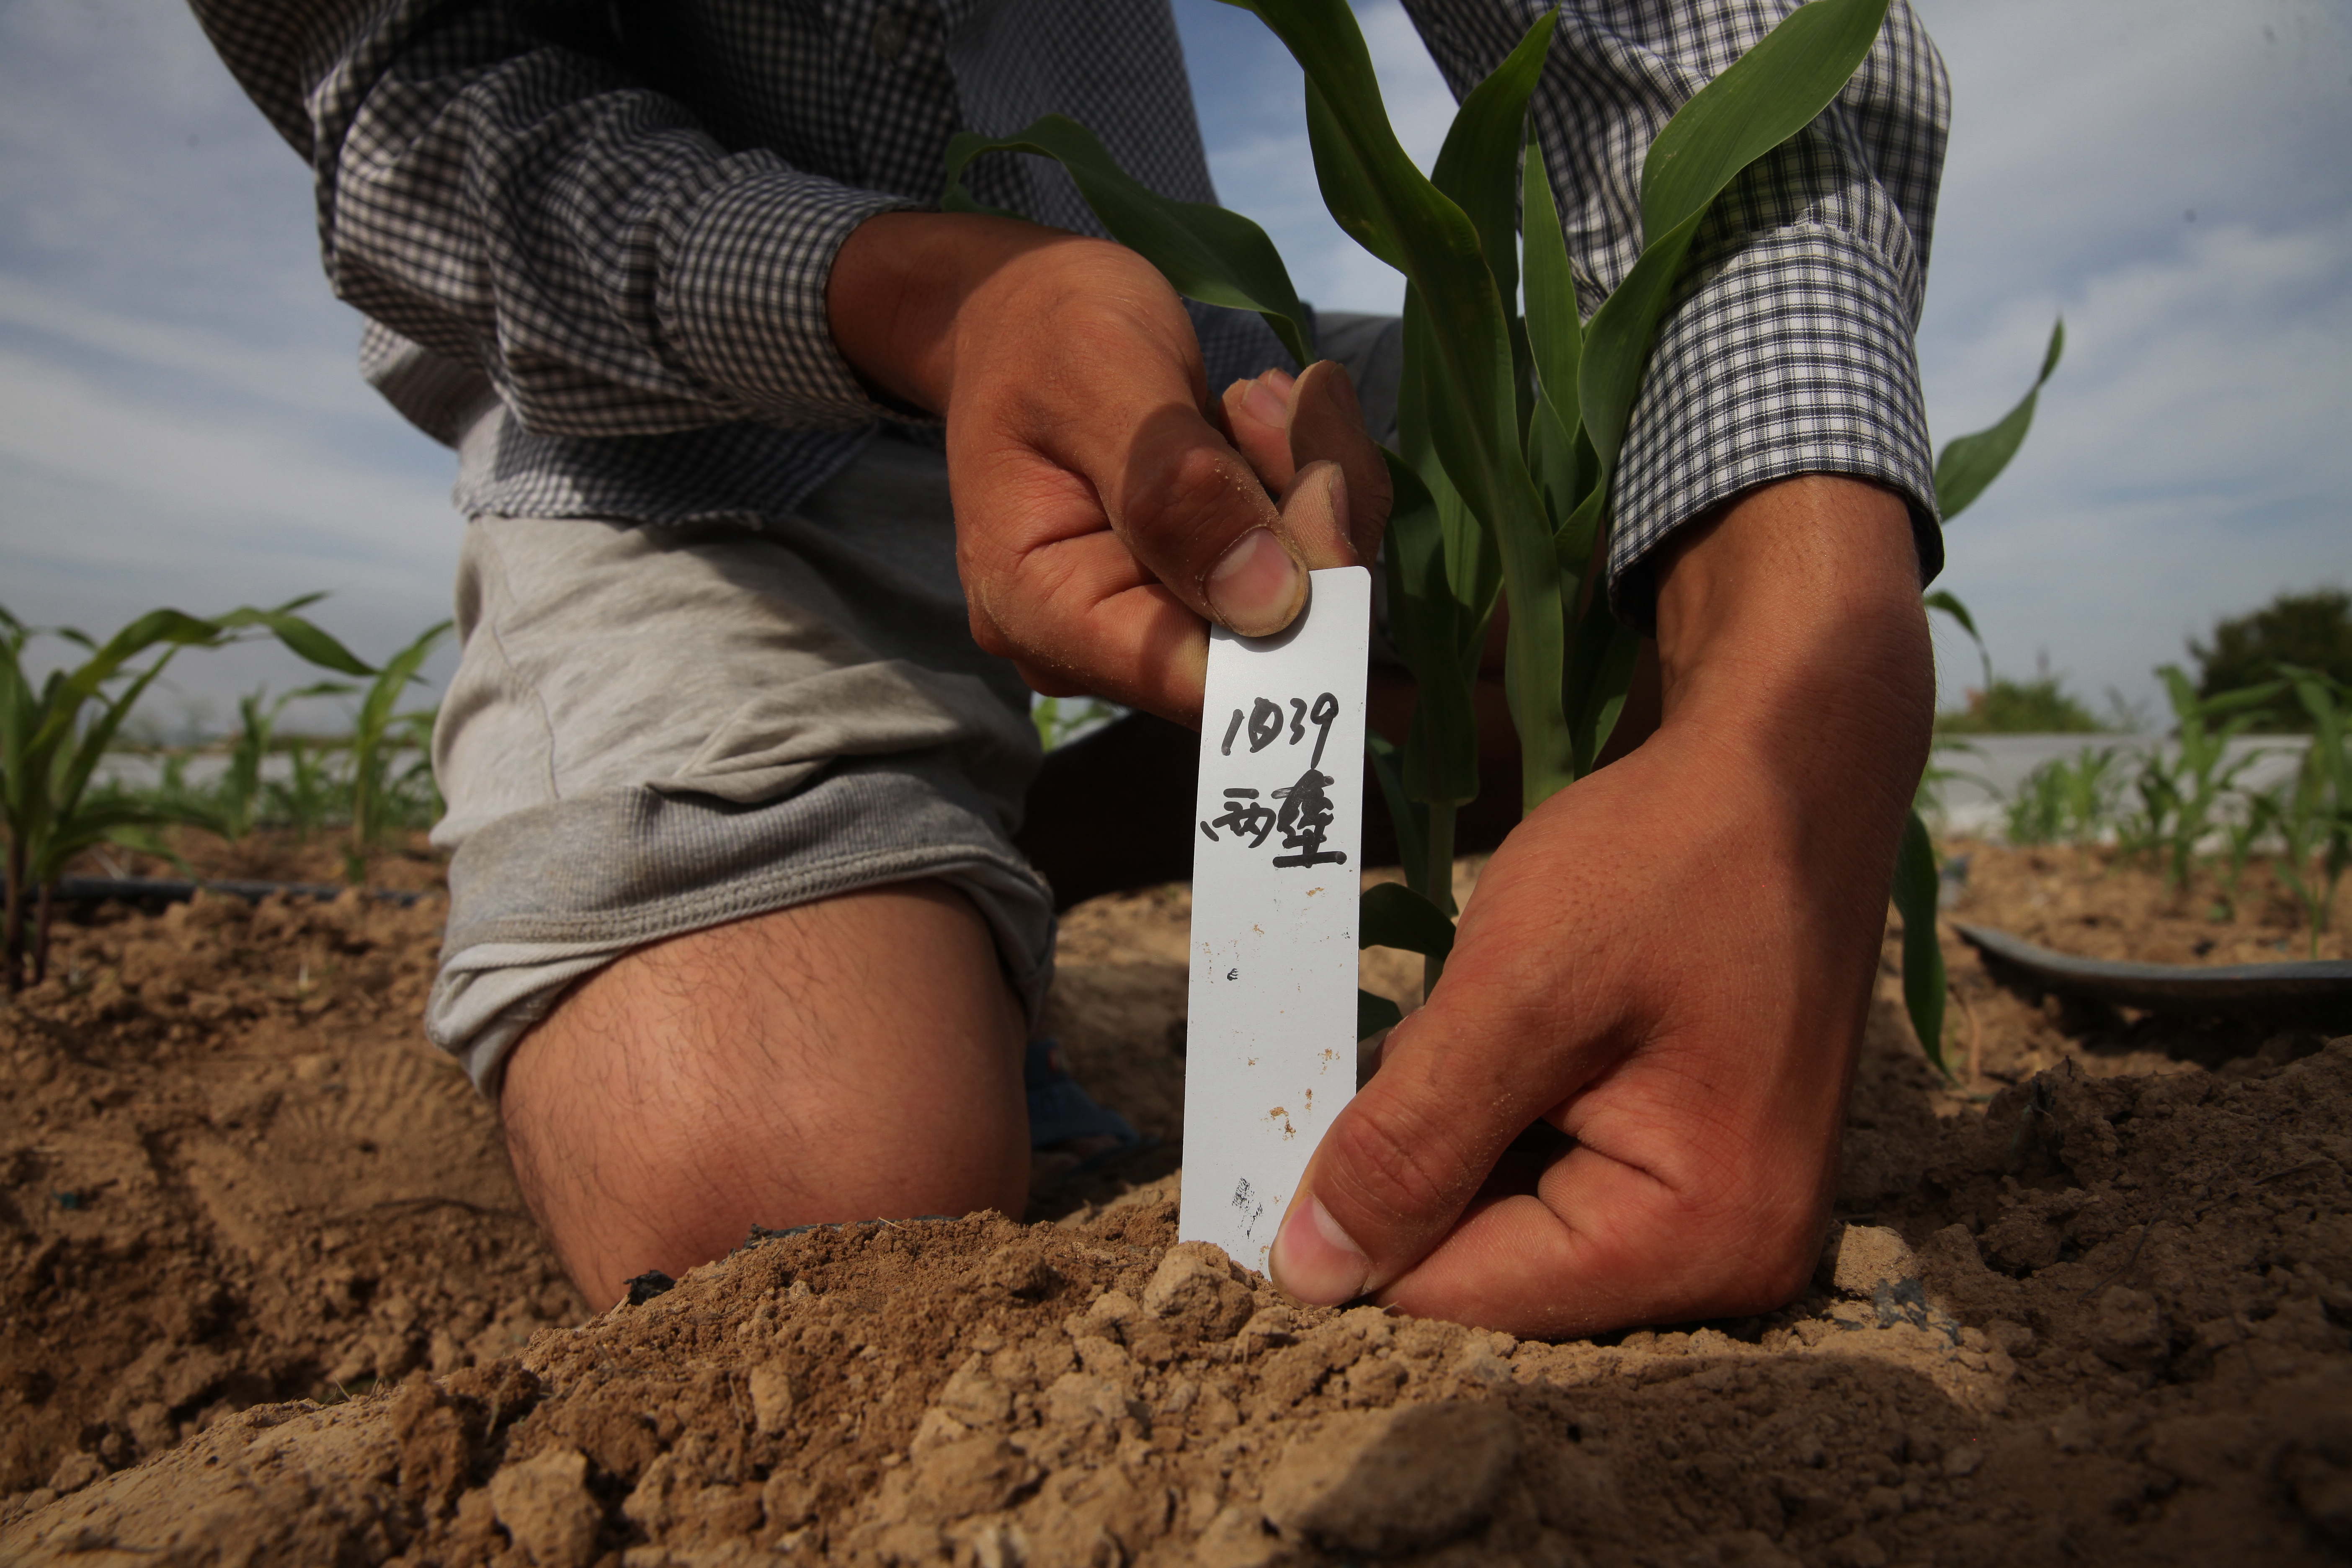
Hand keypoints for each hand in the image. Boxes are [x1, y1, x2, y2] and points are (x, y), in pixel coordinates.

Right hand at [826, 213, 1387, 722]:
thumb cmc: (1041, 331)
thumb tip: (1270, 603)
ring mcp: (1151, 621)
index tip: (1327, 486)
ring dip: (1309, 485)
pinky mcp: (1199, 590)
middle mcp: (1097, 645)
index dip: (1301, 613)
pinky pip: (1297, 564)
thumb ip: (1177, 489)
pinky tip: (1263, 418)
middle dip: (1309, 519)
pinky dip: (1302, 484)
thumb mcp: (1101, 377)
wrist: (1022, 311)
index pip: (1208, 682)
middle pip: (1268, 645)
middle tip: (1287, 402)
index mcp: (1043, 611)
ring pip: (1302, 599)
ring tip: (1258, 397)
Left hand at [1268, 475, 1932, 1335]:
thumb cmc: (1671, 857)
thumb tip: (1305, 1277)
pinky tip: (1504, 1026)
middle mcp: (1730, 1261)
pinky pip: (1554, 1170)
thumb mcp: (1518, 991)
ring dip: (1451, 1128)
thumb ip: (1410, 1143)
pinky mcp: (1698, 1160)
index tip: (1291, 1131)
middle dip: (1414, 1165)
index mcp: (1700, 1238)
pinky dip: (1497, 1107)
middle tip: (1408, 1038)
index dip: (1357, 1225)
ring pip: (1509, 1214)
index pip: (1465, 1294)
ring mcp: (1721, 1214)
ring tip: (1472, 1017)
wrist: (1789, 764)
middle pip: (1491, 1264)